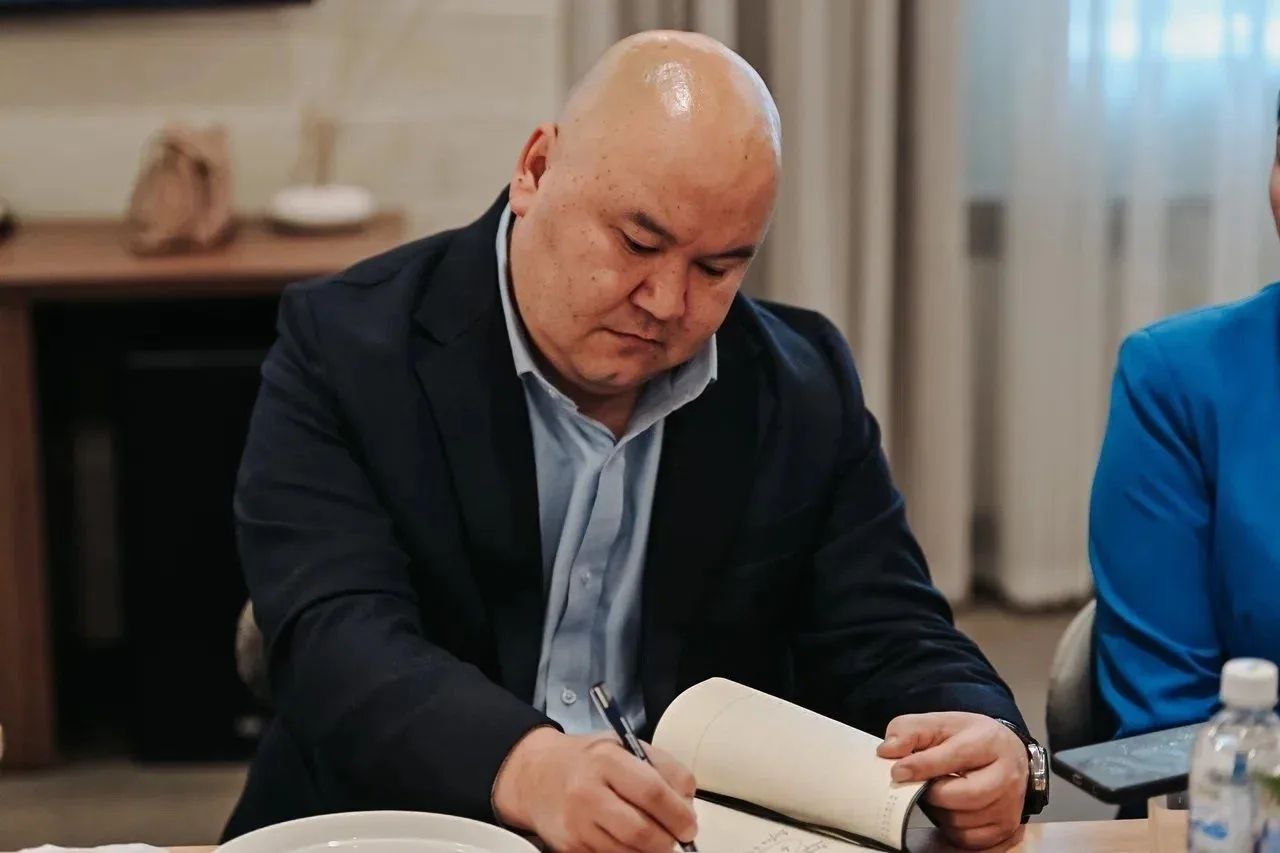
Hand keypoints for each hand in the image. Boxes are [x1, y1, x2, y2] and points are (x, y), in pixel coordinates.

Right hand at [493, 727, 697, 851]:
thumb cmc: (589, 760)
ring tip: (655, 839)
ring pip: (628, 852)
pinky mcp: (569, 847)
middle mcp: (587, 792)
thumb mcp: (625, 746)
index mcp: (606, 759)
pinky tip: (629, 842)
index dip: (678, 814)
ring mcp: (576, 823)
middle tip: (678, 838)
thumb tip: (687, 802)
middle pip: (640, 830)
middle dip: (668, 840)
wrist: (536, 775)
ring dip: (650, 850)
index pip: (652, 792)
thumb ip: (663, 767)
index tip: (690, 824)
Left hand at [876, 713, 1027, 849]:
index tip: (897, 771)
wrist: (1008, 754)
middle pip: (963, 795)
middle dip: (933, 793)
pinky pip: (968, 838)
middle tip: (920, 785)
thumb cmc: (969, 738)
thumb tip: (887, 751)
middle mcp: (1006, 775)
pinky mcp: (1005, 827)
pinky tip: (949, 809)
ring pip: (962, 820)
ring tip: (937, 793)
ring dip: (939, 811)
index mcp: (989, 741)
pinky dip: (950, 828)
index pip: (955, 756)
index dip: (922, 765)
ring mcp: (1009, 804)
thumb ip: (910, 730)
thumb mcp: (940, 723)